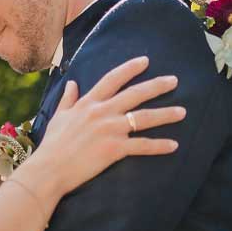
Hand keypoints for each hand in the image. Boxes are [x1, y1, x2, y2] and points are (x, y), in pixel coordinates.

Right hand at [29, 55, 184, 196]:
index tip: (145, 61)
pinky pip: (142, 145)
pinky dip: (159, 146)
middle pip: (135, 94)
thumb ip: (68, 99)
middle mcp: (102, 112)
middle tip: (175, 80)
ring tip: (183, 112)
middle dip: (157, 86)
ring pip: (144, 117)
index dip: (130, 68)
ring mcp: (110, 129)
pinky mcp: (114, 149)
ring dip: (166, 114)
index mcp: (89, 103)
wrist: (49, 169)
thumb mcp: (58, 116)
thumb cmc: (52, 145)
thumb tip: (72, 83)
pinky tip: (174, 145)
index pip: (112, 79)